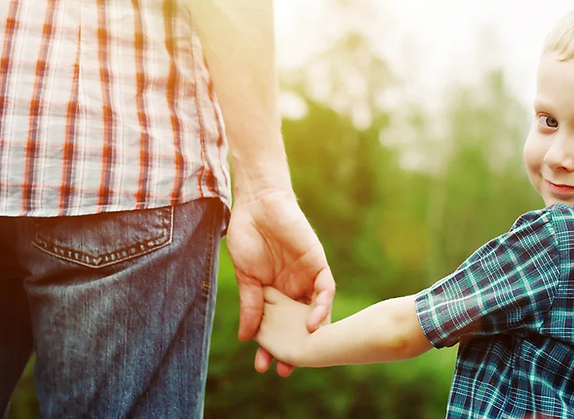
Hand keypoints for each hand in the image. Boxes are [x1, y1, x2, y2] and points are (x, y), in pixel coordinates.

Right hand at [226, 186, 334, 375]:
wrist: (258, 204)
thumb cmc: (248, 236)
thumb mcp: (247, 277)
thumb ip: (251, 305)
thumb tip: (247, 337)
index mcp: (275, 293)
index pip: (278, 326)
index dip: (273, 346)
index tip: (264, 365)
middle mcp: (294, 289)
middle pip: (299, 324)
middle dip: (295, 347)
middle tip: (286, 370)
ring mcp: (307, 277)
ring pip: (316, 312)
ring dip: (312, 333)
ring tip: (303, 354)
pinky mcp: (318, 264)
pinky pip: (326, 289)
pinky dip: (322, 307)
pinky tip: (314, 323)